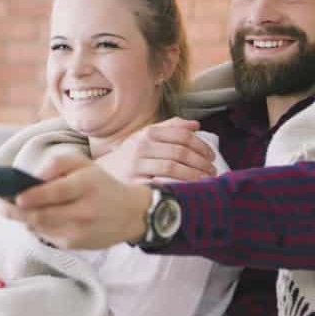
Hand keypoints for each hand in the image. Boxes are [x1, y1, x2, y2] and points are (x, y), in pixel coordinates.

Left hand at [1, 152, 154, 249]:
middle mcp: (84, 211)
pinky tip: (29, 216)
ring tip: (6, 206)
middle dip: (14, 210)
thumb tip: (32, 177)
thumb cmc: (101, 185)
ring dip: (21, 217)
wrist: (131, 215)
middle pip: (40, 215)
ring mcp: (79, 232)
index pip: (55, 193)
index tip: (14, 195)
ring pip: (39, 227)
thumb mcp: (85, 165)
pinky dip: (34, 225)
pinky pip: (46, 236)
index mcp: (87, 186)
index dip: (33, 196)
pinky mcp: (75, 245)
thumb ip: (58, 164)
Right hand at [95, 116, 214, 183]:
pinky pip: (160, 184)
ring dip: (193, 176)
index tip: (212, 156)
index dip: (201, 146)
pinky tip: (188, 191)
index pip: (182, 136)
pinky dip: (176, 187)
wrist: (102, 174)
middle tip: (212, 171)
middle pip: (180, 152)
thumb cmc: (130, 155)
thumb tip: (195, 125)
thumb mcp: (146, 136)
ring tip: (205, 181)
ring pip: (172, 168)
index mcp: (148, 133)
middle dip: (201, 163)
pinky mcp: (133, 183)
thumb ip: (171, 127)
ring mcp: (136, 165)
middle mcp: (141, 147)